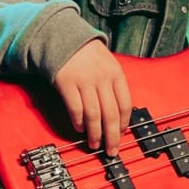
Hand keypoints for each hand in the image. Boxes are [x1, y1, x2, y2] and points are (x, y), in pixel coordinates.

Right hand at [52, 39, 132, 154]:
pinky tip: (80, 129)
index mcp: (116, 74)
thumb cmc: (87, 55)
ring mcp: (84, 81)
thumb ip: (114, 86)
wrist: (63, 38)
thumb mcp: (108, 64)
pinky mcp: (67, 83)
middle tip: (111, 150)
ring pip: (93, 115)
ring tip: (95, 144)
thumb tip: (120, 116)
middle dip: (112, 136)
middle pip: (110, 114)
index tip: (121, 136)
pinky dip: (79, 122)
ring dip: (95, 133)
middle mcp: (102, 78)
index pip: (125, 105)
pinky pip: (75, 108)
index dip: (124, 125)